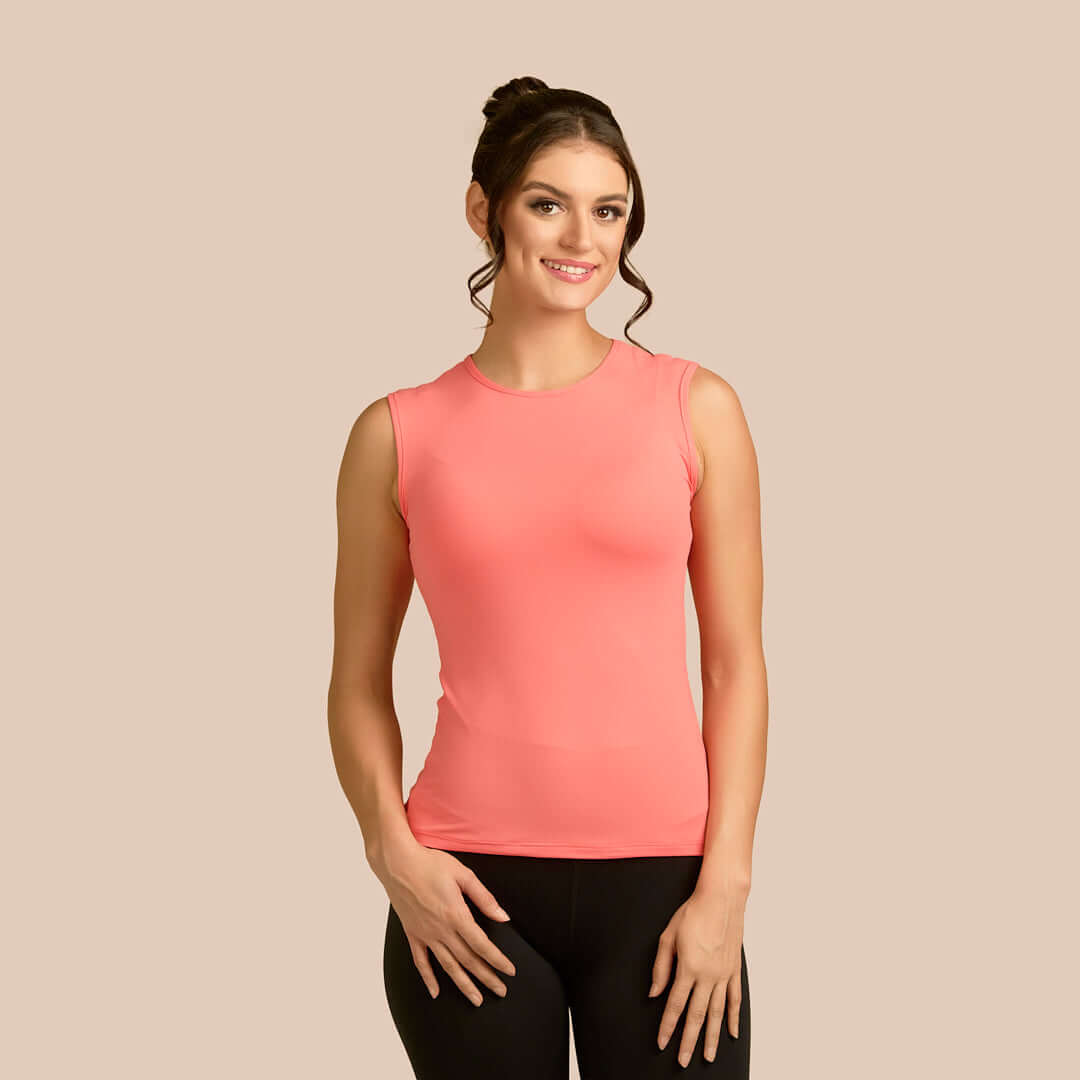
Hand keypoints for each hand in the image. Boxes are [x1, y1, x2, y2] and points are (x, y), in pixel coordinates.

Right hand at [374, 843, 516, 1006]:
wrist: (397, 863)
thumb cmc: (430, 864)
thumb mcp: (463, 875)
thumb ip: (484, 898)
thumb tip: (502, 916)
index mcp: (456, 915)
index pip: (482, 945)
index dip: (497, 960)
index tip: (509, 971)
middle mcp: (441, 930)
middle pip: (468, 960)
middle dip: (486, 978)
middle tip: (501, 991)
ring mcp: (425, 934)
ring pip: (448, 966)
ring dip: (464, 984)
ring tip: (477, 999)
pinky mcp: (412, 934)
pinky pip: (421, 962)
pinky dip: (429, 979)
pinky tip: (436, 992)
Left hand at [648, 884, 744, 1066]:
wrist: (721, 899)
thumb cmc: (692, 913)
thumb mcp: (668, 936)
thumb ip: (661, 967)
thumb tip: (655, 993)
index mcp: (689, 968)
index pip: (675, 1005)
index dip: (668, 1026)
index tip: (662, 1043)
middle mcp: (708, 976)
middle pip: (696, 1016)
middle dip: (688, 1040)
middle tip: (683, 1061)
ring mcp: (723, 975)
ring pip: (717, 1013)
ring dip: (712, 1037)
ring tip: (709, 1057)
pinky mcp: (734, 970)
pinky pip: (735, 999)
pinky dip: (733, 1018)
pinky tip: (731, 1033)